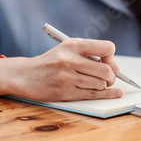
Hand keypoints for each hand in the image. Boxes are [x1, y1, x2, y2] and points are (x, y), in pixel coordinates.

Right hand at [0, 38, 122, 100]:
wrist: (25, 75)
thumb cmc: (51, 62)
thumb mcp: (67, 48)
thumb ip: (89, 53)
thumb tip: (115, 67)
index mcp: (73, 45)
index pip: (106, 48)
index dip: (111, 57)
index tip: (110, 63)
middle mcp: (70, 60)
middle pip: (105, 70)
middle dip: (112, 76)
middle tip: (109, 78)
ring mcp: (67, 77)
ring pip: (100, 84)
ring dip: (105, 86)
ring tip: (99, 83)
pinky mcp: (65, 92)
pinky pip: (92, 95)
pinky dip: (106, 95)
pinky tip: (115, 94)